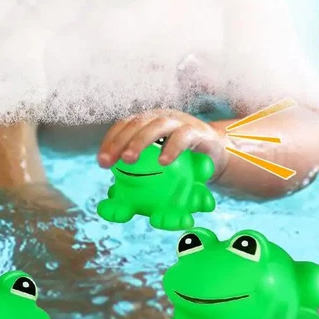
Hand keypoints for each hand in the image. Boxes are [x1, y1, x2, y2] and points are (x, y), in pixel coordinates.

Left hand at [98, 109, 227, 173]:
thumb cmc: (183, 165)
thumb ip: (139, 180)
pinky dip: (171, 147)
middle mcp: (163, 119)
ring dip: (140, 140)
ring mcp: (181, 123)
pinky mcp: (198, 132)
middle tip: (109, 162)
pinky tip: (163, 162)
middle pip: (137, 123)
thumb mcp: (159, 170)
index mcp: (149, 124)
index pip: (125, 125)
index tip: (101, 161)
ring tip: (128, 160)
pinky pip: (183, 136)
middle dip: (120, 141)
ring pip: (157, 125)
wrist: (216, 159)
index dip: (111, 140)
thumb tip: (110, 200)